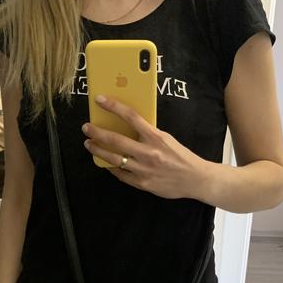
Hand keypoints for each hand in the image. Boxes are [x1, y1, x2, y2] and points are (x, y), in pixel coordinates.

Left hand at [81, 94, 210, 199]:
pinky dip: (111, 167)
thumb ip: (149, 134)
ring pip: (114, 159)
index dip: (113, 106)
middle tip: (86, 127)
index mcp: (156, 137)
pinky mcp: (142, 183)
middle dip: (97, 132)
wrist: (195, 179)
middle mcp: (148, 153)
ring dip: (98, 150)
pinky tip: (104, 162)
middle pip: (116, 140)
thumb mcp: (167, 139)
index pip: (131, 117)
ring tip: (89, 144)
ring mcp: (144, 170)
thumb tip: (128, 125)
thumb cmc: (181, 157)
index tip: (100, 100)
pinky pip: (121, 174)